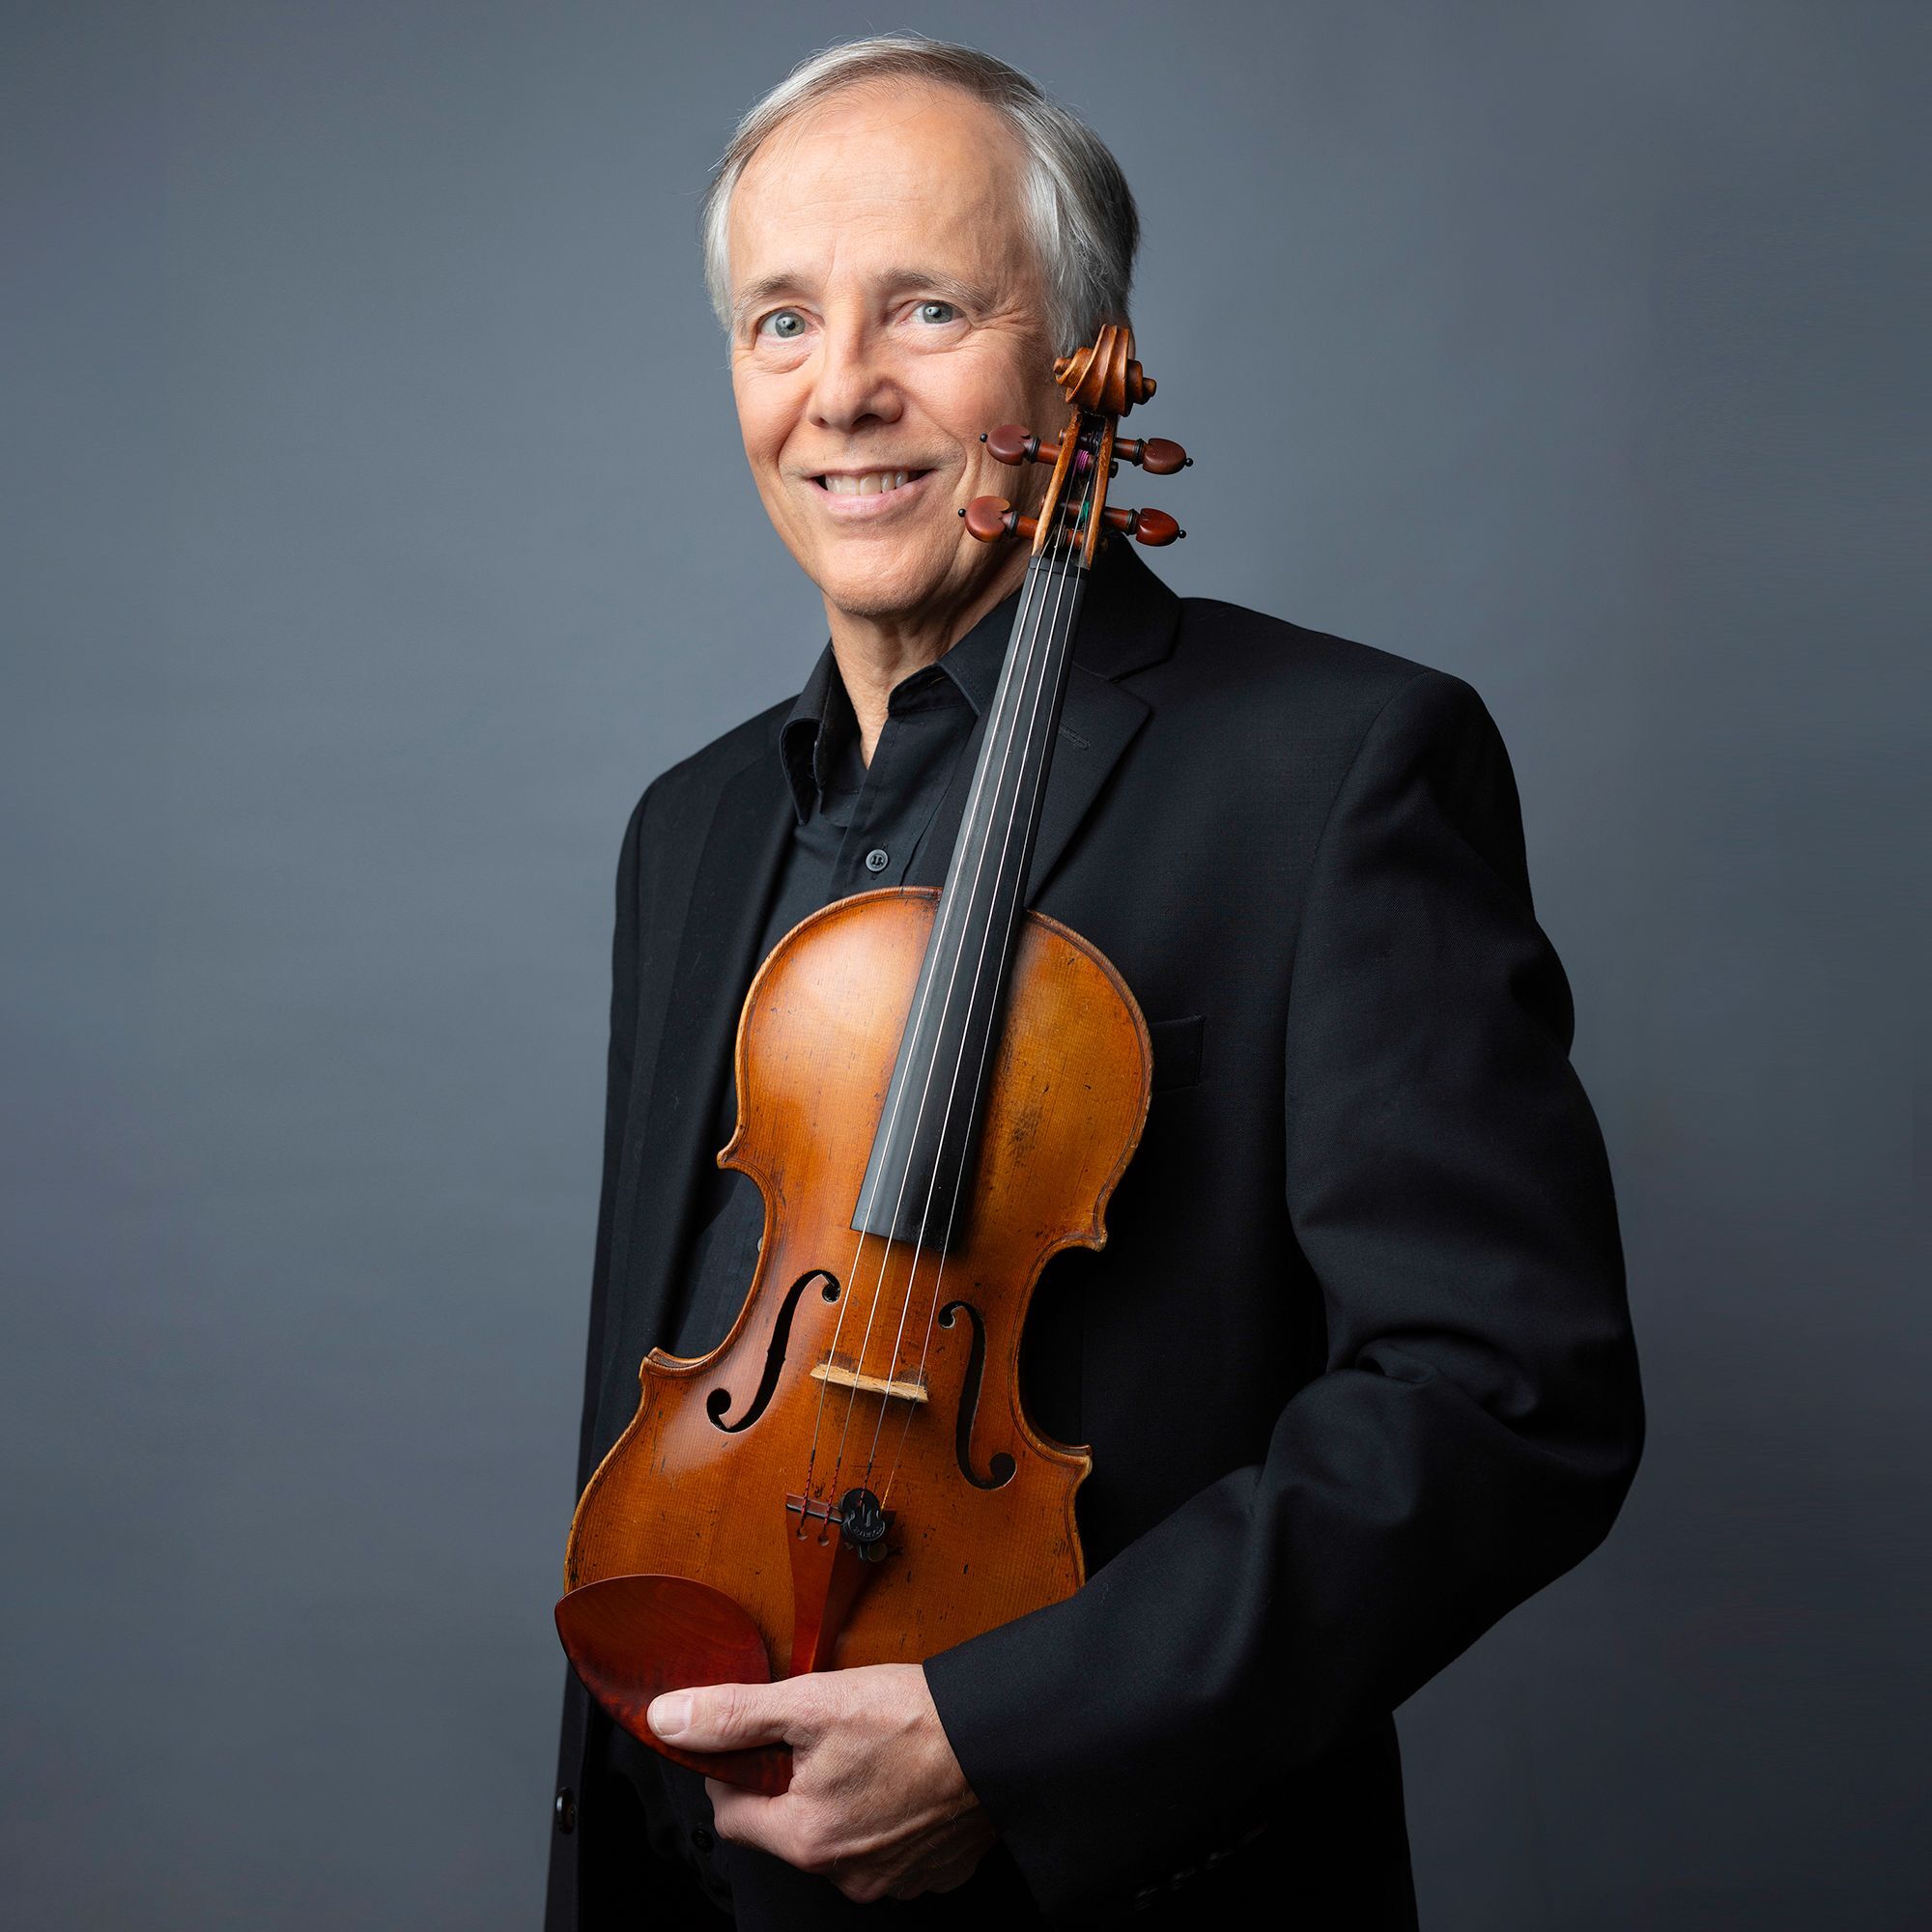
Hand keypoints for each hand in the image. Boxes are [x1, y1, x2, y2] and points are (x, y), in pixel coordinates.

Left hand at [647, 1663, 995, 1903]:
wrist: (1004, 1737)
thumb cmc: (917, 1719)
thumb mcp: (812, 1701)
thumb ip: (734, 1714)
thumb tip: (670, 1720)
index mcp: (805, 1836)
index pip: (730, 1813)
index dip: (737, 1768)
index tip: (763, 1738)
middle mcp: (843, 1874)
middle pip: (785, 1826)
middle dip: (794, 1782)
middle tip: (827, 1735)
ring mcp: (890, 1880)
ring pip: (837, 1837)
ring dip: (841, 1799)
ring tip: (872, 1751)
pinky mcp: (929, 1873)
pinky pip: (886, 1849)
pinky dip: (886, 1817)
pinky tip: (903, 1778)